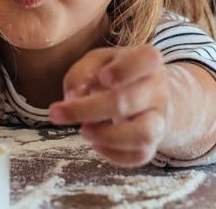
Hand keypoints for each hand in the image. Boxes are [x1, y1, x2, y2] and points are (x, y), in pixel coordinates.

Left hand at [47, 45, 170, 166]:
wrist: (149, 96)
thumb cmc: (118, 74)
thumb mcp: (99, 61)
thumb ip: (82, 72)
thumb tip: (72, 96)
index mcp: (147, 62)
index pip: (147, 60)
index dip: (124, 70)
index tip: (103, 77)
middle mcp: (158, 90)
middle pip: (126, 101)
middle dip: (86, 109)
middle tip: (56, 113)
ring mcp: (159, 119)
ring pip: (142, 134)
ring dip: (106, 136)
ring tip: (83, 130)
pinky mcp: (154, 143)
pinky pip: (138, 156)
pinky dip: (112, 153)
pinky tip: (96, 142)